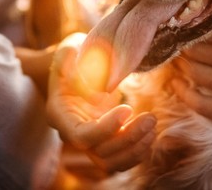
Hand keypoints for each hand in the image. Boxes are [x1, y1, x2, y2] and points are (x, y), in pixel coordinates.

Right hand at [46, 35, 155, 173]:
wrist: (80, 66)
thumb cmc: (76, 55)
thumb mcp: (71, 47)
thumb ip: (72, 58)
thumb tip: (91, 84)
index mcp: (60, 114)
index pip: (81, 135)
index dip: (106, 128)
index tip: (127, 108)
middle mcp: (72, 133)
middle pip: (99, 153)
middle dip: (128, 139)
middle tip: (150, 117)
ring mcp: (89, 140)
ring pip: (111, 163)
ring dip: (135, 148)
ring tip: (152, 123)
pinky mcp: (104, 141)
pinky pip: (120, 160)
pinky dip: (137, 151)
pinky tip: (150, 132)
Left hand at [172, 5, 211, 161]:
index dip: (202, 17)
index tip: (194, 11)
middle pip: (201, 46)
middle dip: (188, 37)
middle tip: (180, 31)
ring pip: (196, 71)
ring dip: (185, 62)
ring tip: (179, 53)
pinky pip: (200, 103)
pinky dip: (185, 92)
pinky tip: (179, 84)